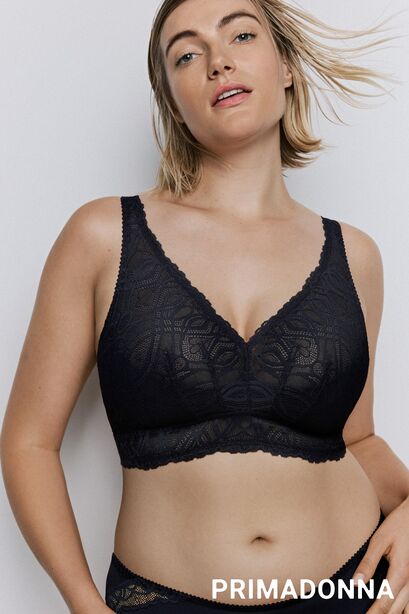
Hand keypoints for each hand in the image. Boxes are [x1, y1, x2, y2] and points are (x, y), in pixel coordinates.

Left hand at [351, 498, 408, 612]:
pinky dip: (403, 609)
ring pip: (407, 609)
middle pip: (397, 609)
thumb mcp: (379, 540)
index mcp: (400, 573)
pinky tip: (394, 610)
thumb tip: (356, 584)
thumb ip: (368, 563)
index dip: (374, 613)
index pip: (385, 602)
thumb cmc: (397, 526)